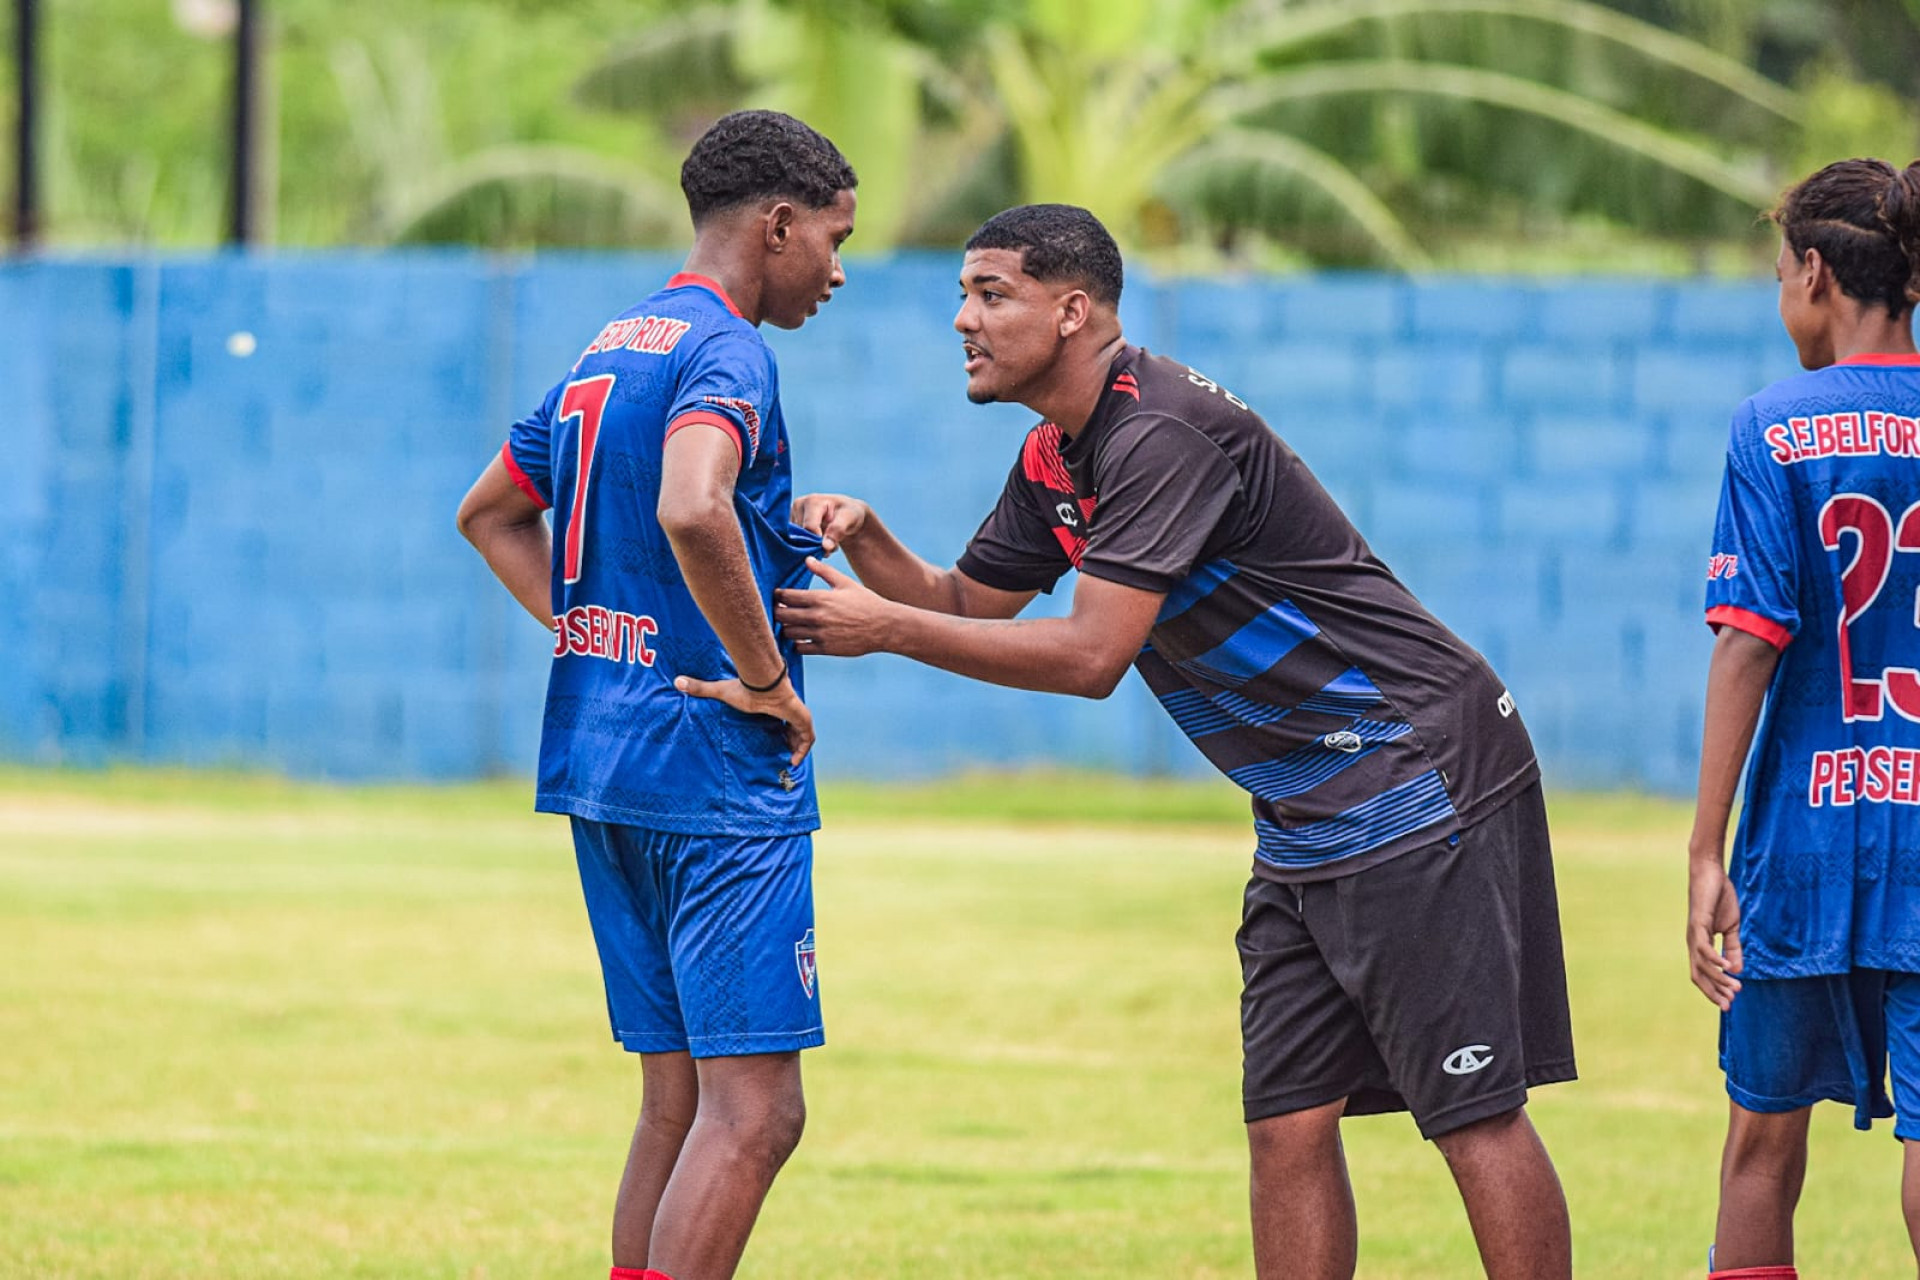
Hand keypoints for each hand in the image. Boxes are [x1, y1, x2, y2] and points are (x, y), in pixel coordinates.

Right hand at [672, 673, 814, 765]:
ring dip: (798, 747)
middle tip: (784, 755)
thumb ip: (701, 688)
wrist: (762, 683)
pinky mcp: (803, 719)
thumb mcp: (721, 691)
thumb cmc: (745, 688)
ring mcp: (797, 714)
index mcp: (773, 705)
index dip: (780, 729)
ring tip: (790, 761)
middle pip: (794, 727)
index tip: (775, 740)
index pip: (780, 718)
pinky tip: (795, 761)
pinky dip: (803, 750)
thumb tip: (676, 681)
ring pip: (802, 734)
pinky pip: (808, 739)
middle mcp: (787, 709)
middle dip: (791, 740)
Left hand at [776, 558, 893, 655]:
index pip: (786, 596)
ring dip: (786, 628)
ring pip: (788, 633)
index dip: (779, 595)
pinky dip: (797, 644)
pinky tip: (802, 638)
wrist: (884, 626)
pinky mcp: (825, 648)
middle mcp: (817, 616)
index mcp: (820, 598)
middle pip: (782, 615)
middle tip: (781, 610)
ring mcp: (820, 634)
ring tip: (791, 625)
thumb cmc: (866, 602)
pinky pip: (800, 648)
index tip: (779, 596)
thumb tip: (807, 559)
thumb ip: (824, 571)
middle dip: (778, 612)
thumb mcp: (845, 583)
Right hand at [790, 493, 869, 554]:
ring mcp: (792, 514)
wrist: (846, 513)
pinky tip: (818, 540)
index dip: (819, 541)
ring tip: (826, 540)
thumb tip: (825, 546)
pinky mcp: (791, 523)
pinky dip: (807, 545)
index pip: (809, 528)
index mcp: (812, 501)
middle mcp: (798, 505)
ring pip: (797, 539)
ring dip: (811, 545)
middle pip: (801, 535)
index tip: (832, 546)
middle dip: (815, 544)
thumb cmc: (849, 514)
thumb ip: (838, 530)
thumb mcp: (850, 519)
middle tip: (831, 544)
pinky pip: (795, 540)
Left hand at [1687, 857, 1743, 1009]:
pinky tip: (1727, 967)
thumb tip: (1736, 970)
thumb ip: (1733, 948)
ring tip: (1736, 988)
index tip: (1729, 1004)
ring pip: (1702, 964)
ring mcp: (1694, 934)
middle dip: (1713, 991)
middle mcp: (1693, 942)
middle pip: (1699, 975)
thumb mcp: (1731, 927)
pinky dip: (1715, 959)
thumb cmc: (1720, 898)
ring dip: (1719, 978)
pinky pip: (1704, 946)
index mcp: (1700, 945)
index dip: (1714, 989)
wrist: (1710, 874)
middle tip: (1729, 1005)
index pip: (1703, 974)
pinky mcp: (1698, 923)